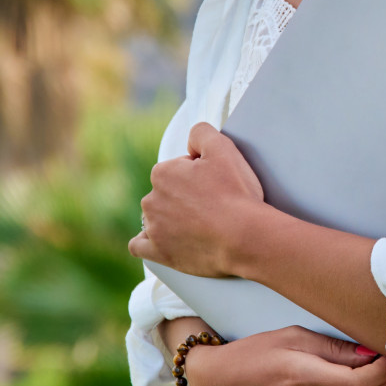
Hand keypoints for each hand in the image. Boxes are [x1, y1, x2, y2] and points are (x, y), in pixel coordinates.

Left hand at [130, 122, 268, 278]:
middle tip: (212, 205)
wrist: (245, 237)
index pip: (177, 169)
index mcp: (163, 173)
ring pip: (155, 218)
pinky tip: (162, 240)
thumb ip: (201, 133)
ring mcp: (153, 228)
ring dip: (171, 219)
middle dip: (184, 197)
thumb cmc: (236, 194)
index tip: (215, 185)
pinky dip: (148, 242)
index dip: (198, 175)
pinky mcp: (158, 252)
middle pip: (166, 194)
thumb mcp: (224, 148)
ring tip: (199, 226)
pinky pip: (139, 245)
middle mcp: (151, 199)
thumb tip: (192, 139)